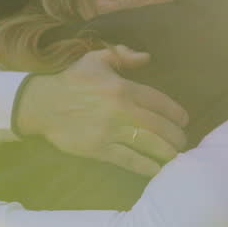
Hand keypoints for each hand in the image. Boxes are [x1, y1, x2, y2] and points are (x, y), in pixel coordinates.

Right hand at [15, 45, 188, 176]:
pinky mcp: (99, 149)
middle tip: (183, 142)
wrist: (42, 104)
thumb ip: (123, 56)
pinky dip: (146, 166)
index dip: (176, 113)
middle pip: (159, 126)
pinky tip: (157, 170)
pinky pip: (128, 160)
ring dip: (166, 152)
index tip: (185, 120)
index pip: (158, 101)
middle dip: (176, 136)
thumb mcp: (96, 59)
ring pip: (148, 144)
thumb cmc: (71, 80)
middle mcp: (120, 110)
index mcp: (122, 87)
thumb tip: (147, 58)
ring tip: (176, 157)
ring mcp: (110, 132)